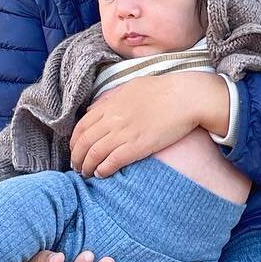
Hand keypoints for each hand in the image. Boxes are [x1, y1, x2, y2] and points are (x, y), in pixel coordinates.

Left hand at [69, 72, 228, 176]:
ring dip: (87, 166)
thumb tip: (96, 108)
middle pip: (84, 142)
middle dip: (77, 157)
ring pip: (95, 153)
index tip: (75, 149)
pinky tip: (101, 174)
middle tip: (77, 166)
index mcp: (110, 104)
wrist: (186, 97)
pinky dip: (103, 169)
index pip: (82, 126)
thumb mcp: (131, 87)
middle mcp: (113, 119)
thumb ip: (112, 98)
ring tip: (86, 173)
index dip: (74, 141)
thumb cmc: (163, 89)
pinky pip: (113, 161)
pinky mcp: (138, 146)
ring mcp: (124, 133)